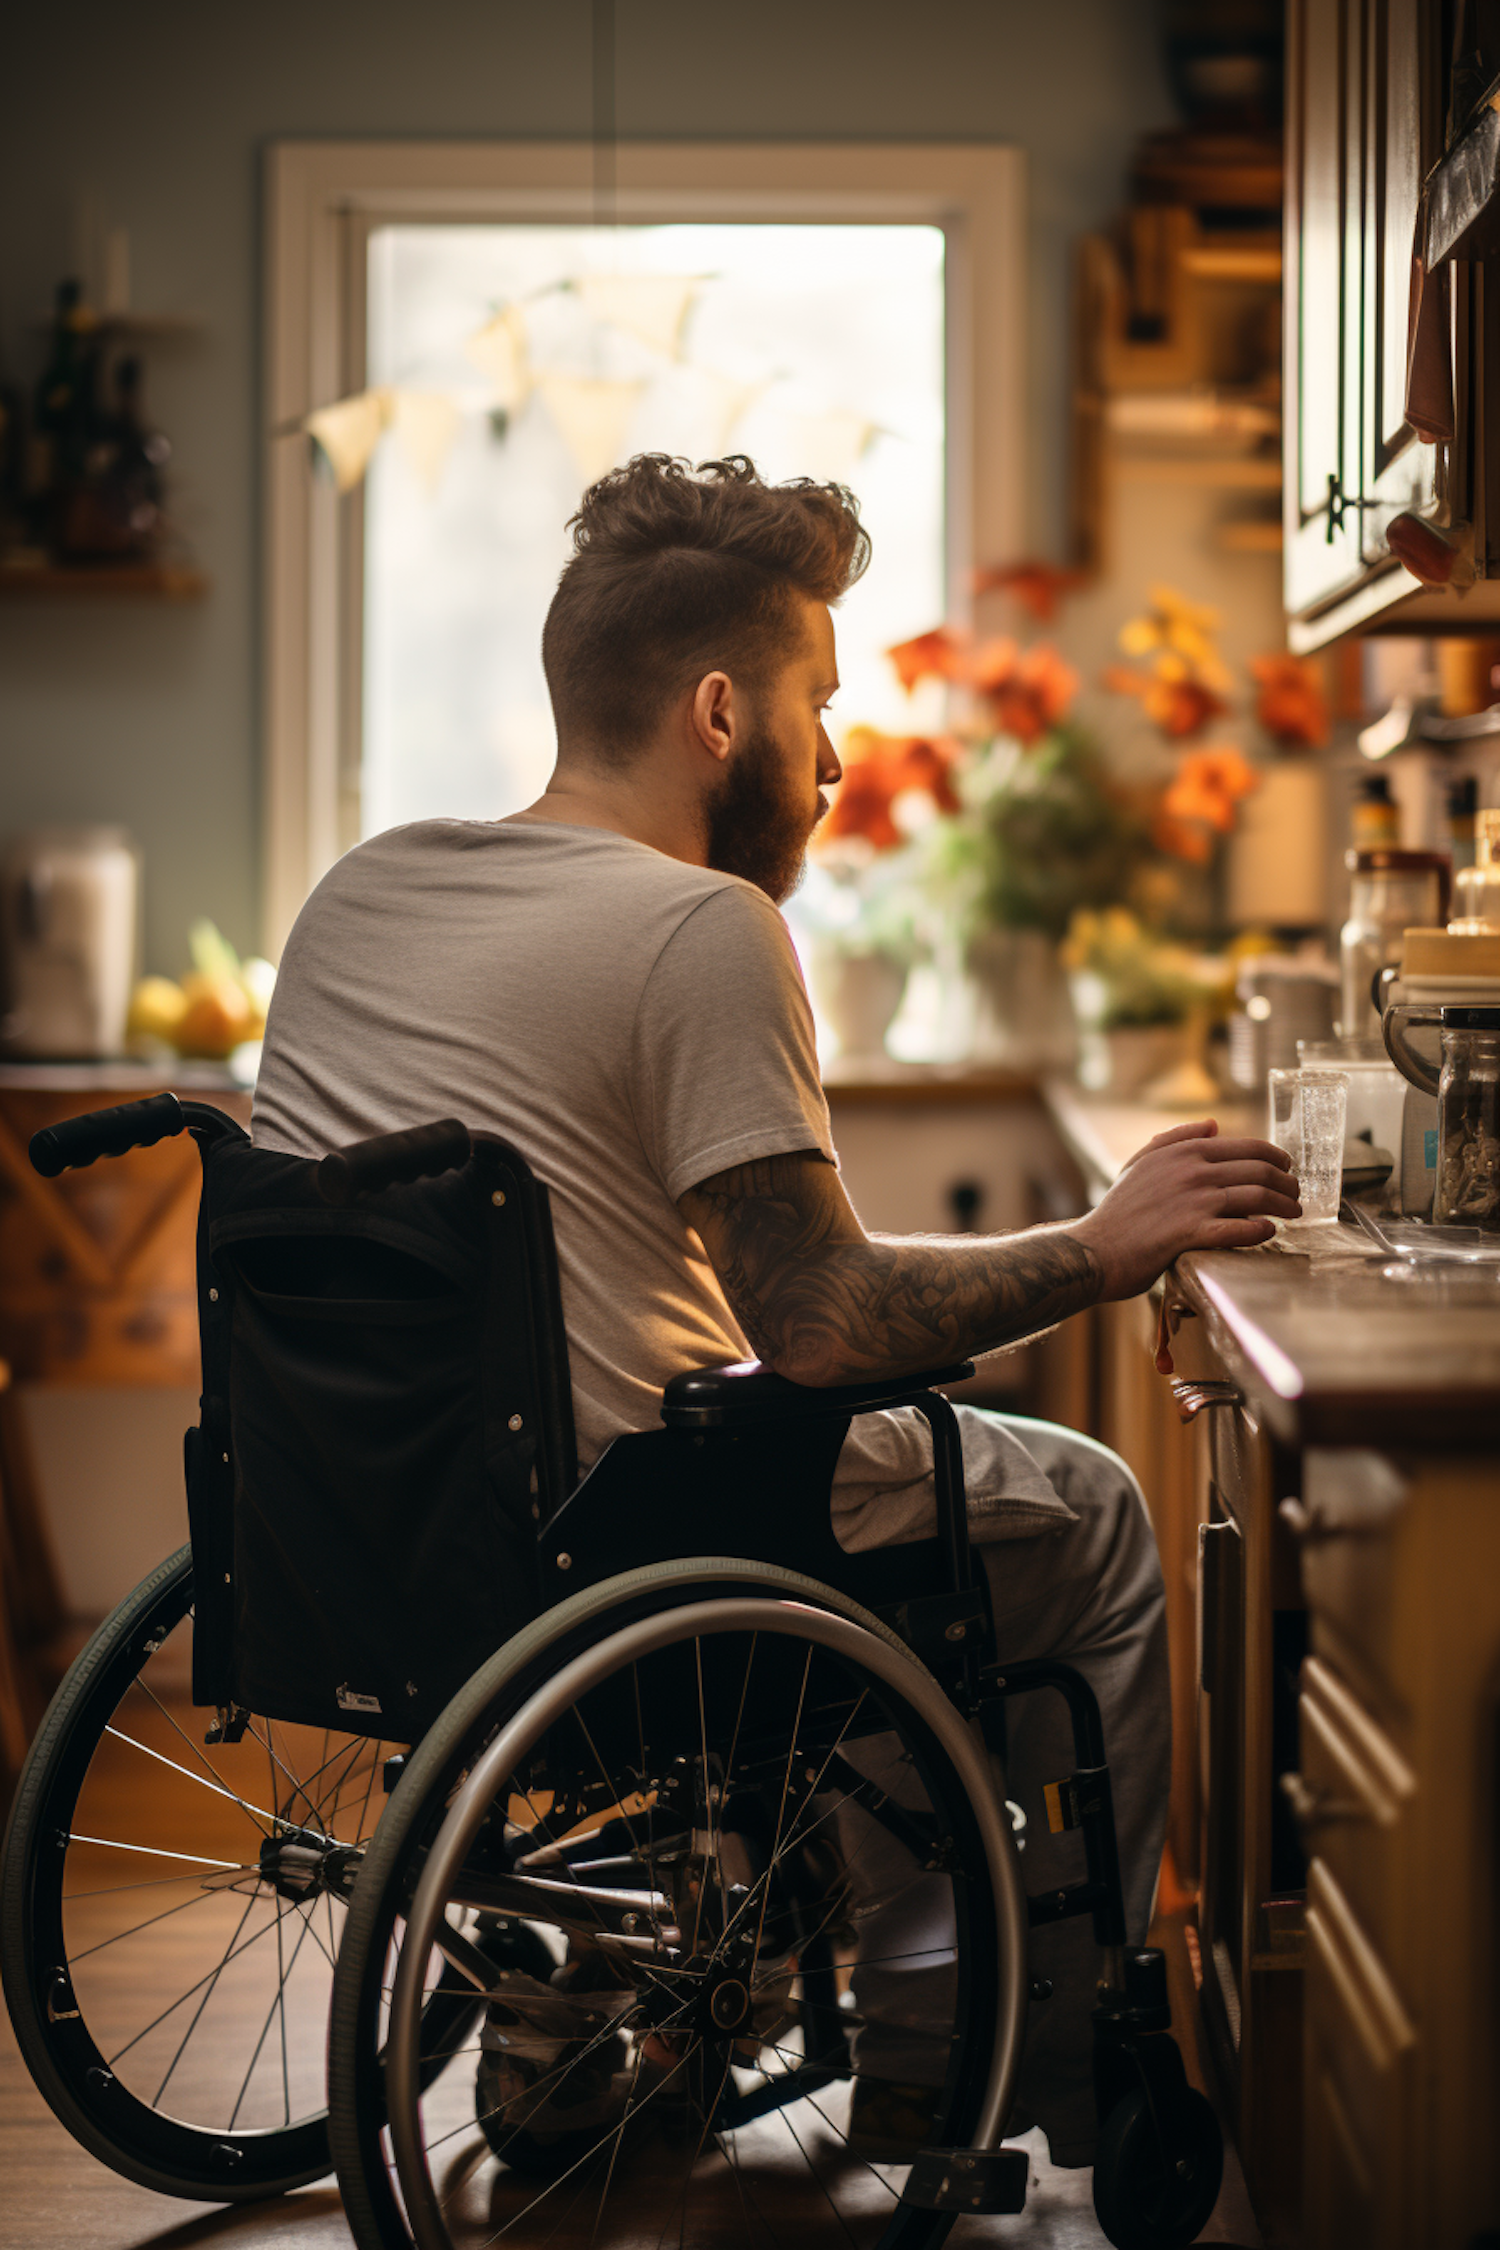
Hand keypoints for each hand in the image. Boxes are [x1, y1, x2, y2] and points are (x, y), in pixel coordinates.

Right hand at [1071, 1118, 1299, 1303]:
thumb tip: (1212, 1124)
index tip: (1287, 1169)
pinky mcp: (1192, 1233)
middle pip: (1259, 1172)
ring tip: (1294, 1214)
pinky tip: (1269, 1232)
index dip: (1276, 1158)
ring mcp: (1193, 1202)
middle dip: (1287, 1183)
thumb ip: (1175, 1139)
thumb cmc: (1118, 1210)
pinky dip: (1260, 1230)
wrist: (1096, 1249)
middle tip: (1296, 1195)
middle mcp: (1192, 1172)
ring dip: (1283, 1206)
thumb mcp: (1140, 1163)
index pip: (1247, 1147)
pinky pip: (1239, 1229)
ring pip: (1256, 1198)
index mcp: (1183, 1152)